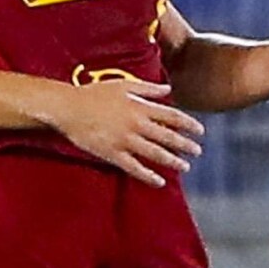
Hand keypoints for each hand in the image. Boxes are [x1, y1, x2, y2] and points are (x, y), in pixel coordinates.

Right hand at [49, 76, 203, 186]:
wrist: (68, 108)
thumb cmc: (93, 93)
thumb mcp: (123, 85)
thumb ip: (148, 88)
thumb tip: (168, 89)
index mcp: (140, 107)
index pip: (173, 117)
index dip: (189, 124)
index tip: (200, 131)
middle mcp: (137, 125)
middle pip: (168, 137)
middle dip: (186, 145)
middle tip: (197, 151)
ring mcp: (125, 141)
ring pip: (155, 154)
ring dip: (173, 161)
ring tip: (184, 166)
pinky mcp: (112, 154)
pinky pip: (134, 168)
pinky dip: (148, 176)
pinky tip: (159, 182)